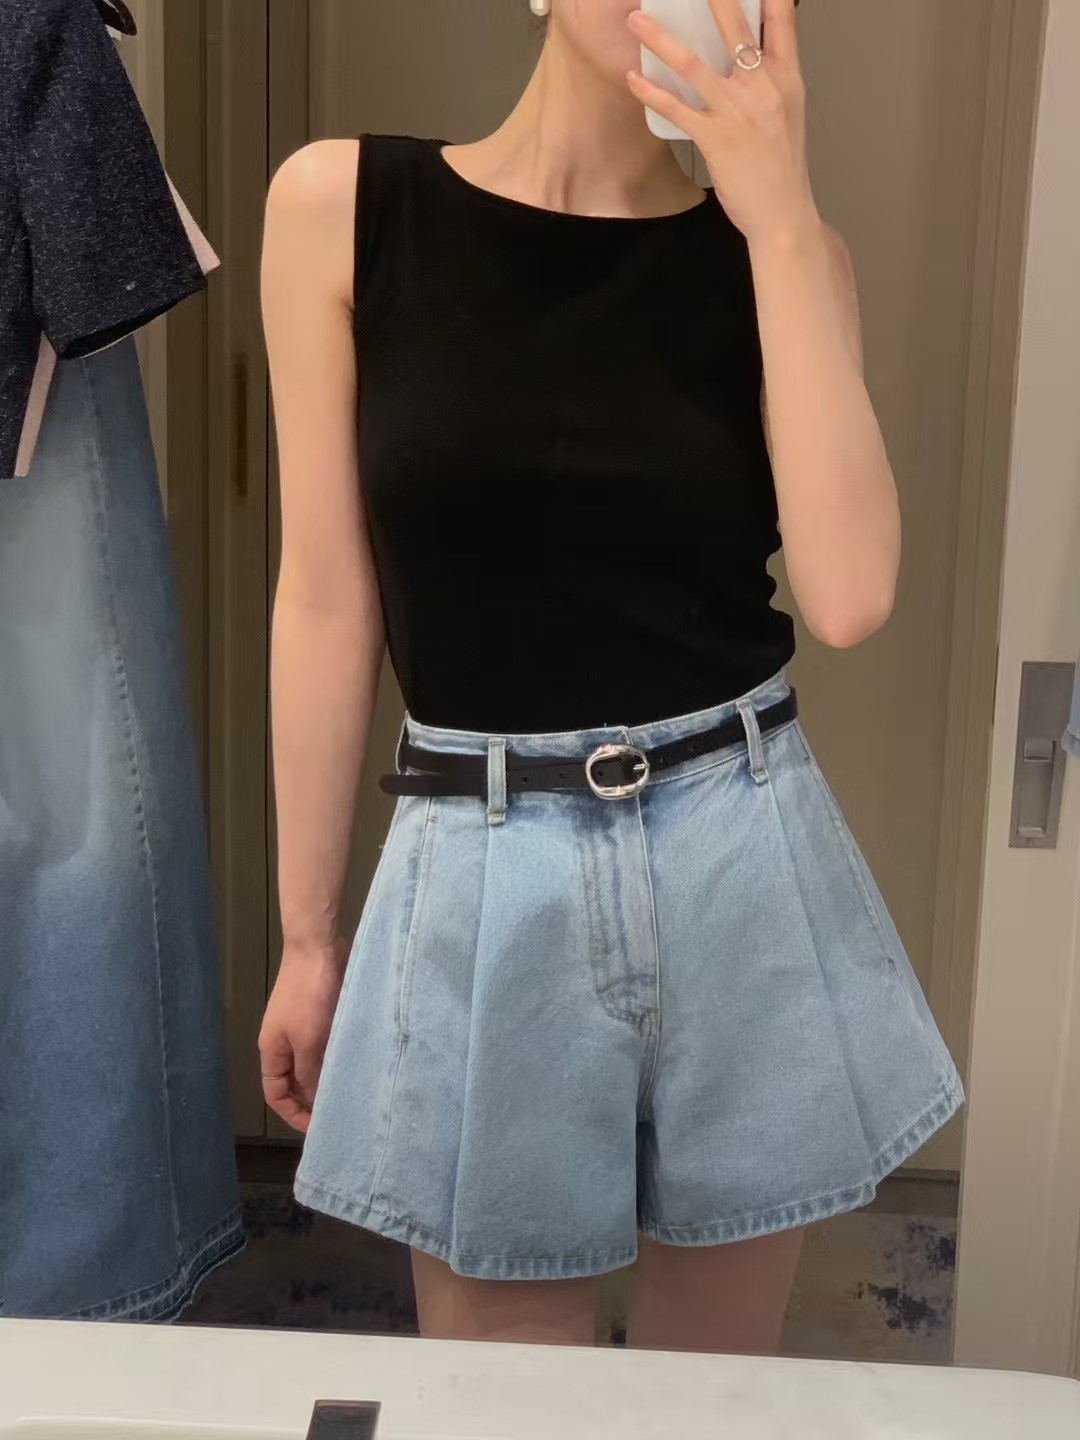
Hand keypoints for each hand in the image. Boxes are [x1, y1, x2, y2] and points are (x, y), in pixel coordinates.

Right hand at [258, 936, 348, 1132]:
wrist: (318, 946)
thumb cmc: (310, 996)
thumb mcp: (309, 1042)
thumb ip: (310, 1074)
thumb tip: (315, 1100)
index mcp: (273, 1050)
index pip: (275, 1094)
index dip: (293, 1113)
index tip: (318, 1127)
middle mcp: (285, 1041)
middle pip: (295, 1081)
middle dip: (313, 1098)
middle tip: (341, 1112)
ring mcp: (303, 1026)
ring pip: (314, 1063)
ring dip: (329, 1076)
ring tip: (352, 1092)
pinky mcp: (322, 1012)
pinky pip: (327, 1044)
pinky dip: (338, 1057)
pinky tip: (358, 1063)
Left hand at [626, 0, 815, 246]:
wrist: (782, 213)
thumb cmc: (781, 168)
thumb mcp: (788, 113)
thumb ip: (770, 79)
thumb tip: (748, 58)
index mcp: (786, 78)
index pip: (782, 19)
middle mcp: (763, 87)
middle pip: (735, 28)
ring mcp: (738, 111)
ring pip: (694, 65)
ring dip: (661, 39)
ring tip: (636, 21)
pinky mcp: (716, 138)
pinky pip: (676, 108)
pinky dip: (651, 92)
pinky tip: (633, 79)